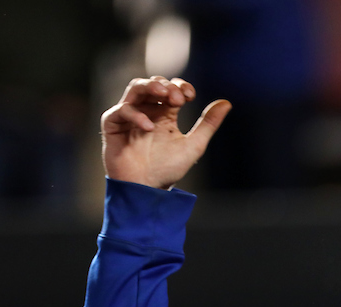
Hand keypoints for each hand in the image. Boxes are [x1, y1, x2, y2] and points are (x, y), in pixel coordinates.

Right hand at [101, 76, 230, 189]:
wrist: (148, 189)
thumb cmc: (168, 169)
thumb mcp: (194, 145)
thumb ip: (208, 124)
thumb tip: (227, 103)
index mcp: (165, 113)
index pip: (171, 88)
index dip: (180, 86)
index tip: (190, 96)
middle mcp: (147, 111)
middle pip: (153, 83)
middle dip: (167, 85)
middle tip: (178, 99)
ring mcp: (129, 116)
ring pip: (135, 88)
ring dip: (149, 86)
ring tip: (162, 93)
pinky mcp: (113, 125)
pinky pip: (120, 111)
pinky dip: (135, 114)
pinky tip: (149, 127)